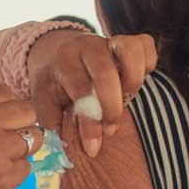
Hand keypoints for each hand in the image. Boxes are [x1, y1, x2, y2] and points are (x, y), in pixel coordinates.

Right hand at [0, 85, 43, 188]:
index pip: (5, 92)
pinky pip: (23, 170)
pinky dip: (11, 174)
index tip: (1, 117)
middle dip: (23, 122)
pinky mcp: (6, 181)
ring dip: (19, 148)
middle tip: (11, 134)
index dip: (5, 106)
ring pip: (33, 141)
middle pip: (27, 112)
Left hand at [28, 31, 156, 156]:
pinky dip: (147, 66)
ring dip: (132, 82)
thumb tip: (66, 144)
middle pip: (105, 72)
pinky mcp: (127, 40)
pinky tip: (131, 85)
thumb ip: (52, 121)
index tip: (92, 147)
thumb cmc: (53, 82)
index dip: (89, 122)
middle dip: (111, 108)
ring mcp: (109, 41)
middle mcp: (87, 47)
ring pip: (130, 51)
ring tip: (124, 102)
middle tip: (109, 130)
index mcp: (64, 61)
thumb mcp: (42, 101)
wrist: (56, 51)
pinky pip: (145, 46)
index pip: (80, 90)